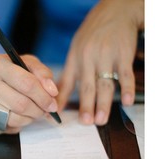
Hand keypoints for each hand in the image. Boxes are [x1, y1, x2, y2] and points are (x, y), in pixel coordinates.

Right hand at [0, 54, 58, 133]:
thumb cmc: (11, 72)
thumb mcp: (28, 64)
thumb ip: (43, 74)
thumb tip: (52, 92)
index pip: (26, 83)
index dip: (43, 97)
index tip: (52, 105)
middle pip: (20, 104)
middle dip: (38, 111)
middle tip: (44, 111)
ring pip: (12, 118)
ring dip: (28, 119)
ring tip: (32, 113)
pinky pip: (4, 127)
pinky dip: (16, 125)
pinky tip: (17, 116)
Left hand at [57, 0, 143, 124]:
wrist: (114, 11)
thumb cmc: (92, 35)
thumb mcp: (75, 50)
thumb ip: (69, 73)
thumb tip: (58, 94)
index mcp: (74, 59)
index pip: (66, 82)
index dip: (61, 99)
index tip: (58, 114)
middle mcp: (88, 59)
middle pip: (86, 86)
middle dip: (86, 106)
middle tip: (85, 122)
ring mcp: (106, 56)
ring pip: (104, 83)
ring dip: (103, 103)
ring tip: (101, 120)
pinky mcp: (123, 54)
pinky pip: (125, 74)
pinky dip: (125, 88)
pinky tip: (125, 101)